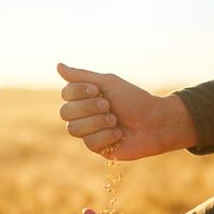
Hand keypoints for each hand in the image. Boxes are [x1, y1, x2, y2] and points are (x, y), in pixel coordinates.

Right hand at [57, 63, 196, 159]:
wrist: (155, 122)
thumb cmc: (134, 100)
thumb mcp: (109, 83)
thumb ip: (82, 76)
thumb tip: (57, 65)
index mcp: (85, 97)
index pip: (65, 94)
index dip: (78, 93)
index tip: (97, 90)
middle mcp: (84, 114)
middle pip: (65, 113)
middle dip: (88, 108)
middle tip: (108, 105)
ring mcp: (89, 132)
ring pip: (74, 129)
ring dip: (97, 122)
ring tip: (115, 120)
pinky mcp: (98, 148)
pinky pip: (89, 143)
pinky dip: (106, 136)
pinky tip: (119, 134)